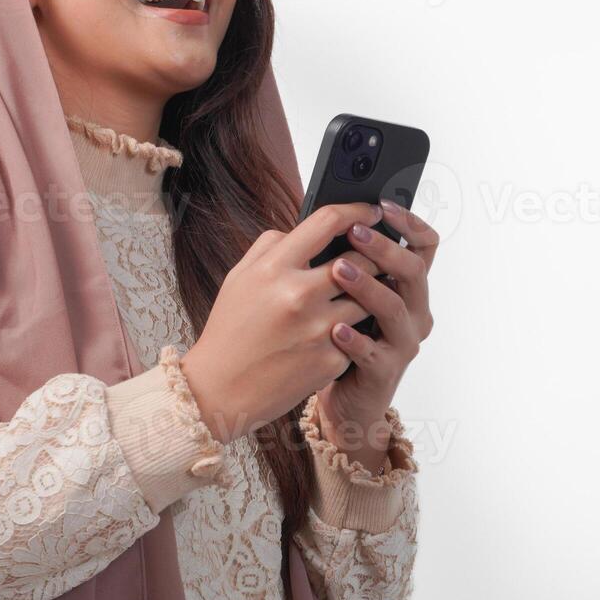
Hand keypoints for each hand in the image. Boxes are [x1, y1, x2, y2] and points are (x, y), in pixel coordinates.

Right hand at [180, 201, 388, 444]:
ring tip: (366, 293)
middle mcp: (298, 294)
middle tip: (378, 255)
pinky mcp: (330, 359)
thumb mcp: (239, 278)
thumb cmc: (231, 329)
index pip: (328, 222)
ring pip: (368, 298)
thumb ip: (270, 246)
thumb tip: (303, 228)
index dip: (357, 211)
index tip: (371, 212)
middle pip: (360, 259)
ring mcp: (317, 329)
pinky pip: (359, 334)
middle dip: (373, 255)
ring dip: (370, 294)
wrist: (221, 389)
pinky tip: (350, 330)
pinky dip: (357, 329)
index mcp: (274, 267)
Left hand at [314, 197, 437, 468]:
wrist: (344, 396)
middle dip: (384, 248)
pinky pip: (373, 352)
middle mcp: (415, 311)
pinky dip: (355, 338)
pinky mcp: (385, 372)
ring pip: (395, 308)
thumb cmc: (342, 334)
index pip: (425, 245)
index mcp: (408, 286)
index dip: (409, 222)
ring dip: (367, 286)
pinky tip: (334, 327)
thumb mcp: (347, 293)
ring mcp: (403, 342)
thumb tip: (325, 215)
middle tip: (354, 231)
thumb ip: (347, 260)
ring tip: (337, 270)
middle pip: (413, 271)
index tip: (382, 204)